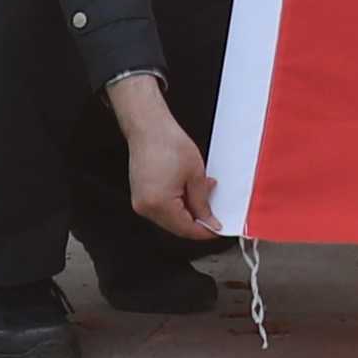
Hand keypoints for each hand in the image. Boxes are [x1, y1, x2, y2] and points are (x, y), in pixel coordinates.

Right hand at [113, 78, 217, 242]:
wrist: (149, 127)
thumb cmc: (169, 144)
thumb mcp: (195, 175)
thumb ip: (203, 203)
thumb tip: (209, 221)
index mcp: (159, 204)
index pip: (186, 229)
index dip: (205, 231)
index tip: (217, 229)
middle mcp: (145, 208)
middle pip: (177, 226)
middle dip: (197, 220)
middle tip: (214, 211)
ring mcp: (140, 202)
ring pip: (170, 218)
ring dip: (188, 210)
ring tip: (202, 192)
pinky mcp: (140, 195)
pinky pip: (162, 209)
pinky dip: (177, 204)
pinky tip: (188, 190)